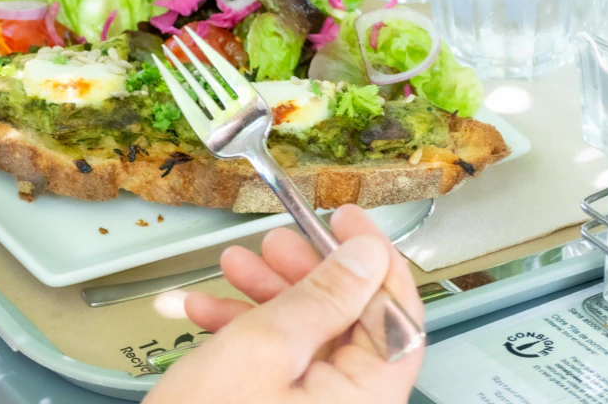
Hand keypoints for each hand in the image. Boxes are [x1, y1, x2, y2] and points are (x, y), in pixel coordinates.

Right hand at [144, 205, 423, 403]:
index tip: (347, 220)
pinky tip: (208, 309)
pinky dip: (245, 330)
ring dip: (269, 295)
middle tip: (277, 241)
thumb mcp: (264, 347)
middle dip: (307, 274)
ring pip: (307, 336)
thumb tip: (367, 255)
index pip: (398, 315)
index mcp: (366, 398)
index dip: (376, 259)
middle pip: (349, 322)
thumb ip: (322, 297)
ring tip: (233, 267)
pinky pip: (278, 362)